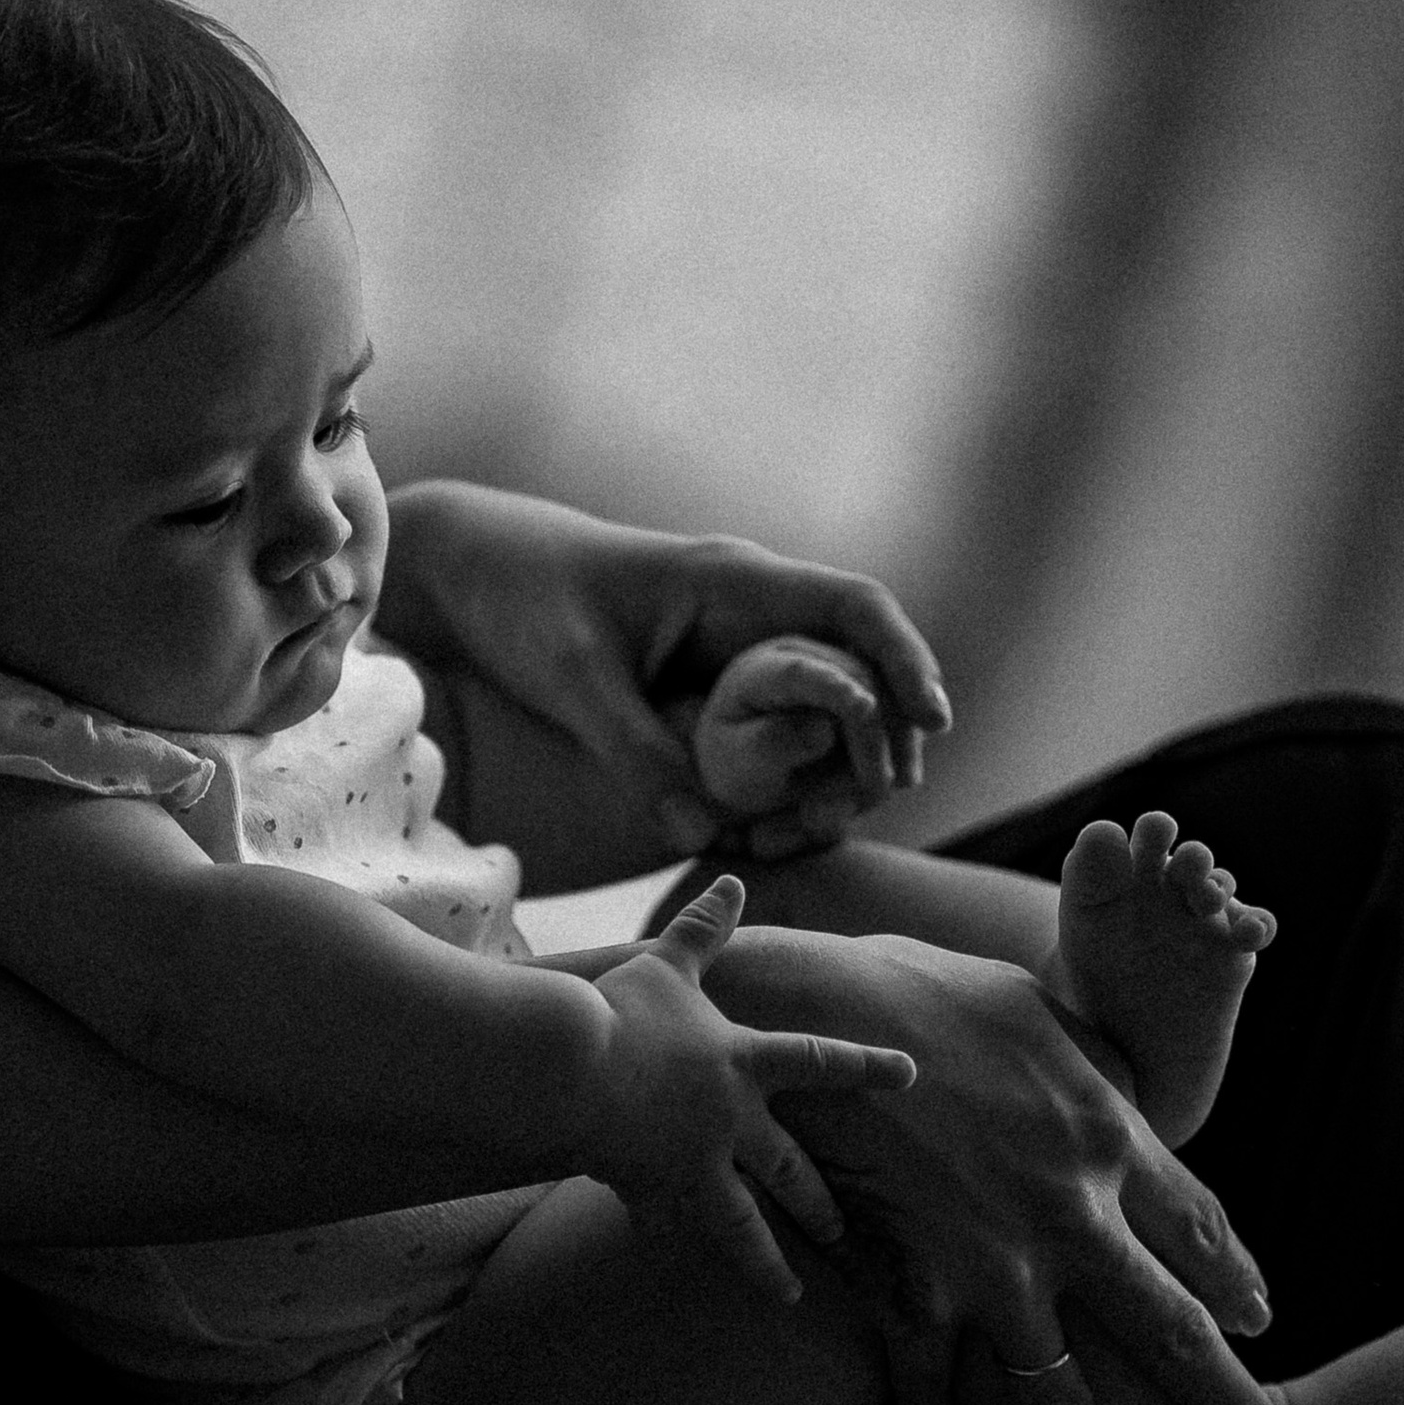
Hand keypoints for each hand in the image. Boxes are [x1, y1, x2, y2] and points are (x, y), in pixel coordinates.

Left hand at [379, 485, 950, 866]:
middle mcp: (749, 609)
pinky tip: (771, 825)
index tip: (932, 722)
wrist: (471, 570)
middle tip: (876, 800)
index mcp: (733, 581)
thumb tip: (700, 834)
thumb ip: (634, 751)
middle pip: (859, 663)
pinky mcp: (706, 683)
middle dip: (884, 730)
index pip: (854, 606)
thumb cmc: (522, 600)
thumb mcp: (572, 676)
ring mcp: (732, 645)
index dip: (905, 660)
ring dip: (837, 759)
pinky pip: (772, 725)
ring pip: (823, 701)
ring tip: (819, 827)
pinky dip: (785, 772)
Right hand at [586, 876, 916, 1304]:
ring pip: (745, 1224)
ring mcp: (697, 1163)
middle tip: (843, 1231)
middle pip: (792, 1168)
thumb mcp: (668, 963)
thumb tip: (733, 880)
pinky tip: (660, 1243)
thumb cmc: (620, 1010)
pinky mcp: (654, 1190)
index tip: (909, 1074)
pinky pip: (663, 1218)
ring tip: (789, 1294)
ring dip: (768, 1261)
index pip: (822, 1061)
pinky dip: (662, 1230)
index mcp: (743, 1062)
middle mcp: (732, 1121)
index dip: (867, 1065)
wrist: (570, 1066)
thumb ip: (705, 928)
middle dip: (820, 1202)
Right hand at [706, 926, 1289, 1404]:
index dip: (1237, 1281)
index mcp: (1112, 1138)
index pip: (1203, 1231)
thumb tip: (1131, 1105)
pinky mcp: (911, 1285)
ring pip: (1057, 1395)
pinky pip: (930, 1378)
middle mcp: (1071, 1216)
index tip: (1258, 1318)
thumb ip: (1098, 1075)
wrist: (814, 1011)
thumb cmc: (925, 992)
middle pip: (1171, 1333)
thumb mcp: (1042, 1015)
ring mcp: (991, 1263)